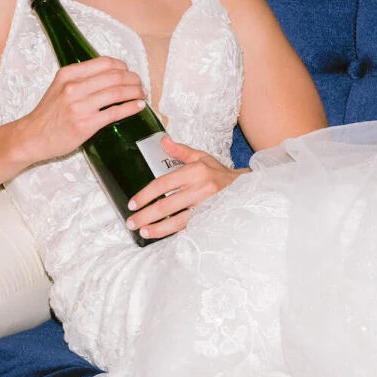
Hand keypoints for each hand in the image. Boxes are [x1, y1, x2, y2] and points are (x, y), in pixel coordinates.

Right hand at [17, 58, 147, 163]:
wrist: (32, 137)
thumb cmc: (48, 114)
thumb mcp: (59, 87)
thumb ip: (80, 79)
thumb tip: (110, 75)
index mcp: (68, 74)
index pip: (104, 63)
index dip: (123, 66)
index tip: (129, 72)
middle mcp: (74, 87)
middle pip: (115, 76)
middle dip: (133, 79)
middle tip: (140, 84)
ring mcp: (80, 106)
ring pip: (118, 92)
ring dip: (135, 92)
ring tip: (142, 94)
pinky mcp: (86, 124)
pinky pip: (115, 112)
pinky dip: (130, 108)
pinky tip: (138, 106)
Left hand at [125, 136, 239, 240]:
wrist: (245, 188)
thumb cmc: (218, 172)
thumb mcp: (201, 157)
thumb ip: (180, 151)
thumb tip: (163, 140)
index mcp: (195, 171)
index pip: (163, 183)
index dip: (145, 195)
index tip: (133, 203)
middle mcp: (200, 189)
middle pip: (166, 205)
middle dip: (146, 215)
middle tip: (131, 222)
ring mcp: (206, 207)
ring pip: (178, 221)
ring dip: (157, 229)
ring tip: (143, 231)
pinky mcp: (211, 219)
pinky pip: (189, 228)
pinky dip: (173, 233)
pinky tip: (162, 235)